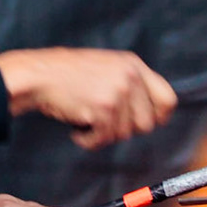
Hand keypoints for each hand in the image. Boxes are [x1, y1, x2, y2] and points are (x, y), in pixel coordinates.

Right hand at [0, 48, 175, 149]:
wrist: (38, 75)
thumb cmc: (68, 76)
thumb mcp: (107, 68)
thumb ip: (131, 84)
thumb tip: (154, 114)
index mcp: (134, 65)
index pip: (168, 99)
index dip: (158, 118)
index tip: (141, 123)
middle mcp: (130, 77)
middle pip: (146, 124)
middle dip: (124, 129)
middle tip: (103, 122)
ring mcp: (117, 92)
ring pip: (124, 134)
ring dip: (103, 135)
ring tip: (86, 119)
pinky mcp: (103, 109)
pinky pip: (104, 140)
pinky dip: (88, 141)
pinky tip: (77, 128)